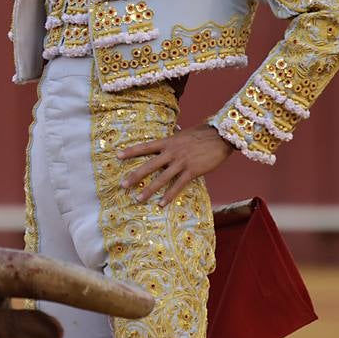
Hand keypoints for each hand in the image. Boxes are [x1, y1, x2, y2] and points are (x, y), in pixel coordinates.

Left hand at [116, 124, 233, 204]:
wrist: (221, 136)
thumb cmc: (203, 134)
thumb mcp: (183, 135)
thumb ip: (173, 141)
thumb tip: (165, 142)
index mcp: (168, 142)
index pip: (146, 146)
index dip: (131, 151)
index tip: (117, 155)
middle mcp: (172, 152)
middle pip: (149, 165)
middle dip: (135, 176)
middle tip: (122, 185)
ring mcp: (181, 162)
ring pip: (161, 178)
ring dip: (149, 190)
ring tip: (138, 199)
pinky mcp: (192, 171)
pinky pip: (178, 185)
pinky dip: (169, 195)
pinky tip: (161, 203)